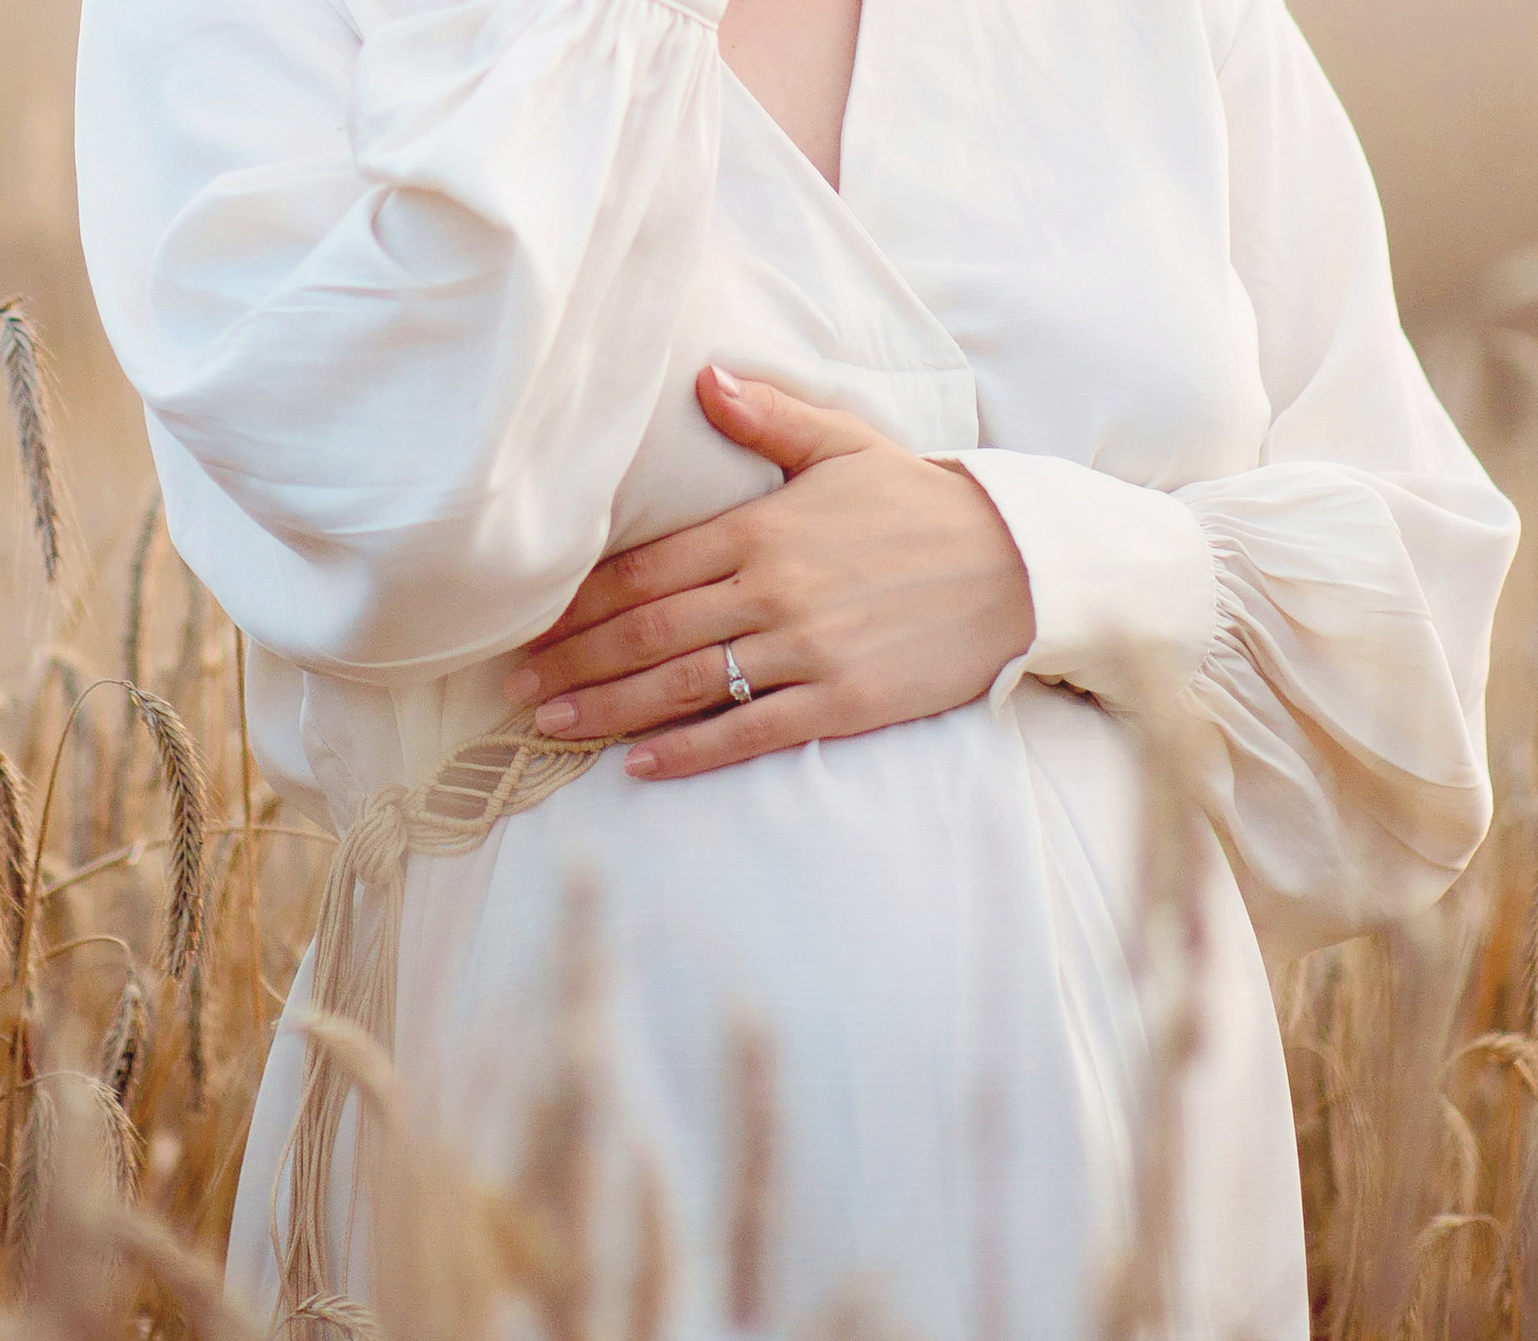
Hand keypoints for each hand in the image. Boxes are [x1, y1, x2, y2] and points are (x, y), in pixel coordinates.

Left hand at [502, 367, 1034, 779]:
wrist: (1020, 567)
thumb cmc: (927, 506)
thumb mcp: (848, 445)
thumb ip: (769, 417)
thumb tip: (703, 378)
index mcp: (763, 528)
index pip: (646, 569)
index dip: (580, 601)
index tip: (531, 621)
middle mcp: (774, 591)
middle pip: (650, 632)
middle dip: (576, 660)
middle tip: (517, 685)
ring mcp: (807, 651)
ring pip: (685, 687)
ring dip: (609, 708)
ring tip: (553, 724)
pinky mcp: (842, 702)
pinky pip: (748, 733)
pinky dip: (687, 753)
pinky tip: (637, 764)